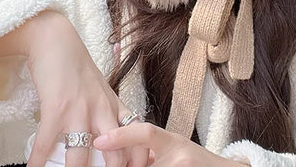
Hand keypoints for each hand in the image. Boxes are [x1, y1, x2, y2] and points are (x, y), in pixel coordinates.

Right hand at [23, 11, 128, 166]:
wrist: (57, 40)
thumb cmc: (77, 67)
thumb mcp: (100, 89)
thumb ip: (107, 112)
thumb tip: (108, 141)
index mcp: (114, 105)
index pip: (136, 138)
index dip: (138, 161)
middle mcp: (102, 110)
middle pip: (115, 154)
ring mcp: (79, 110)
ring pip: (81, 158)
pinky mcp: (56, 109)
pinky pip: (47, 145)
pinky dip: (38, 163)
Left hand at [93, 122, 244, 165]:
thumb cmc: (195, 163)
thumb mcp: (175, 151)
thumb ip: (153, 152)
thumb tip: (120, 156)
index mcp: (172, 141)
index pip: (145, 132)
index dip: (121, 135)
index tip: (99, 140)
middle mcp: (178, 155)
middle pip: (139, 164)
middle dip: (125, 166)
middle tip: (112, 165)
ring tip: (138, 163)